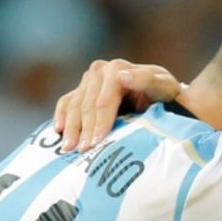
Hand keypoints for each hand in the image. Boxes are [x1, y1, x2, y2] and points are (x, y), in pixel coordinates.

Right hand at [53, 59, 182, 151]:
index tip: (98, 142)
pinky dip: (61, 116)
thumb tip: (121, 76)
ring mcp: (88, 80)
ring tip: (69, 149)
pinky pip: (66, 103)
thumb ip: (145, 80)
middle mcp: (99, 71)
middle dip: (84, 130)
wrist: (158, 91)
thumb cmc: (163, 92)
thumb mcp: (162, 85)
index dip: (100, 122)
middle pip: (87, 105)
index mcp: (116, 68)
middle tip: (83, 151)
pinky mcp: (81, 89)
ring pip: (74, 105)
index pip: (104, 101)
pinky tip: (58, 131)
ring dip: (71, 128)